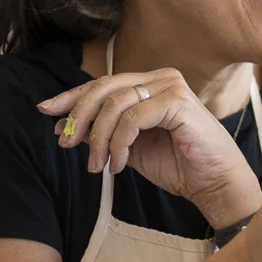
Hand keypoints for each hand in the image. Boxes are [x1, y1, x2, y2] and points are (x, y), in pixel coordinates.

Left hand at [38, 68, 260, 228]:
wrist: (214, 184)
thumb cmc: (179, 165)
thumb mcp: (130, 146)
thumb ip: (105, 131)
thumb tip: (66, 124)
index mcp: (151, 83)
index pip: (103, 84)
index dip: (71, 96)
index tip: (47, 112)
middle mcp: (161, 78)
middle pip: (103, 88)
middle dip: (79, 117)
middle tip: (67, 144)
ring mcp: (171, 87)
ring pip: (115, 104)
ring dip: (99, 138)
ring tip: (98, 166)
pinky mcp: (178, 103)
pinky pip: (133, 118)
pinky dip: (119, 143)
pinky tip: (119, 164)